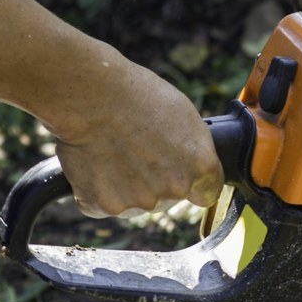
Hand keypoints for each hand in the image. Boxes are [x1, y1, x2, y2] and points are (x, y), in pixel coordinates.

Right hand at [52, 60, 223, 217]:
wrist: (94, 97)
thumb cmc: (140, 98)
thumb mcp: (187, 119)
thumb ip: (193, 152)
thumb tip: (192, 166)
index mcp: (201, 168)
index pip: (206, 194)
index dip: (192, 184)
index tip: (179, 174)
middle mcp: (175, 190)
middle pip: (168, 198)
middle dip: (155, 181)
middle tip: (137, 151)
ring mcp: (140, 201)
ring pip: (135, 202)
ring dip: (126, 186)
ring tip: (114, 151)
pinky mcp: (104, 205)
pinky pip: (104, 203)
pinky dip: (98, 189)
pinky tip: (96, 162)